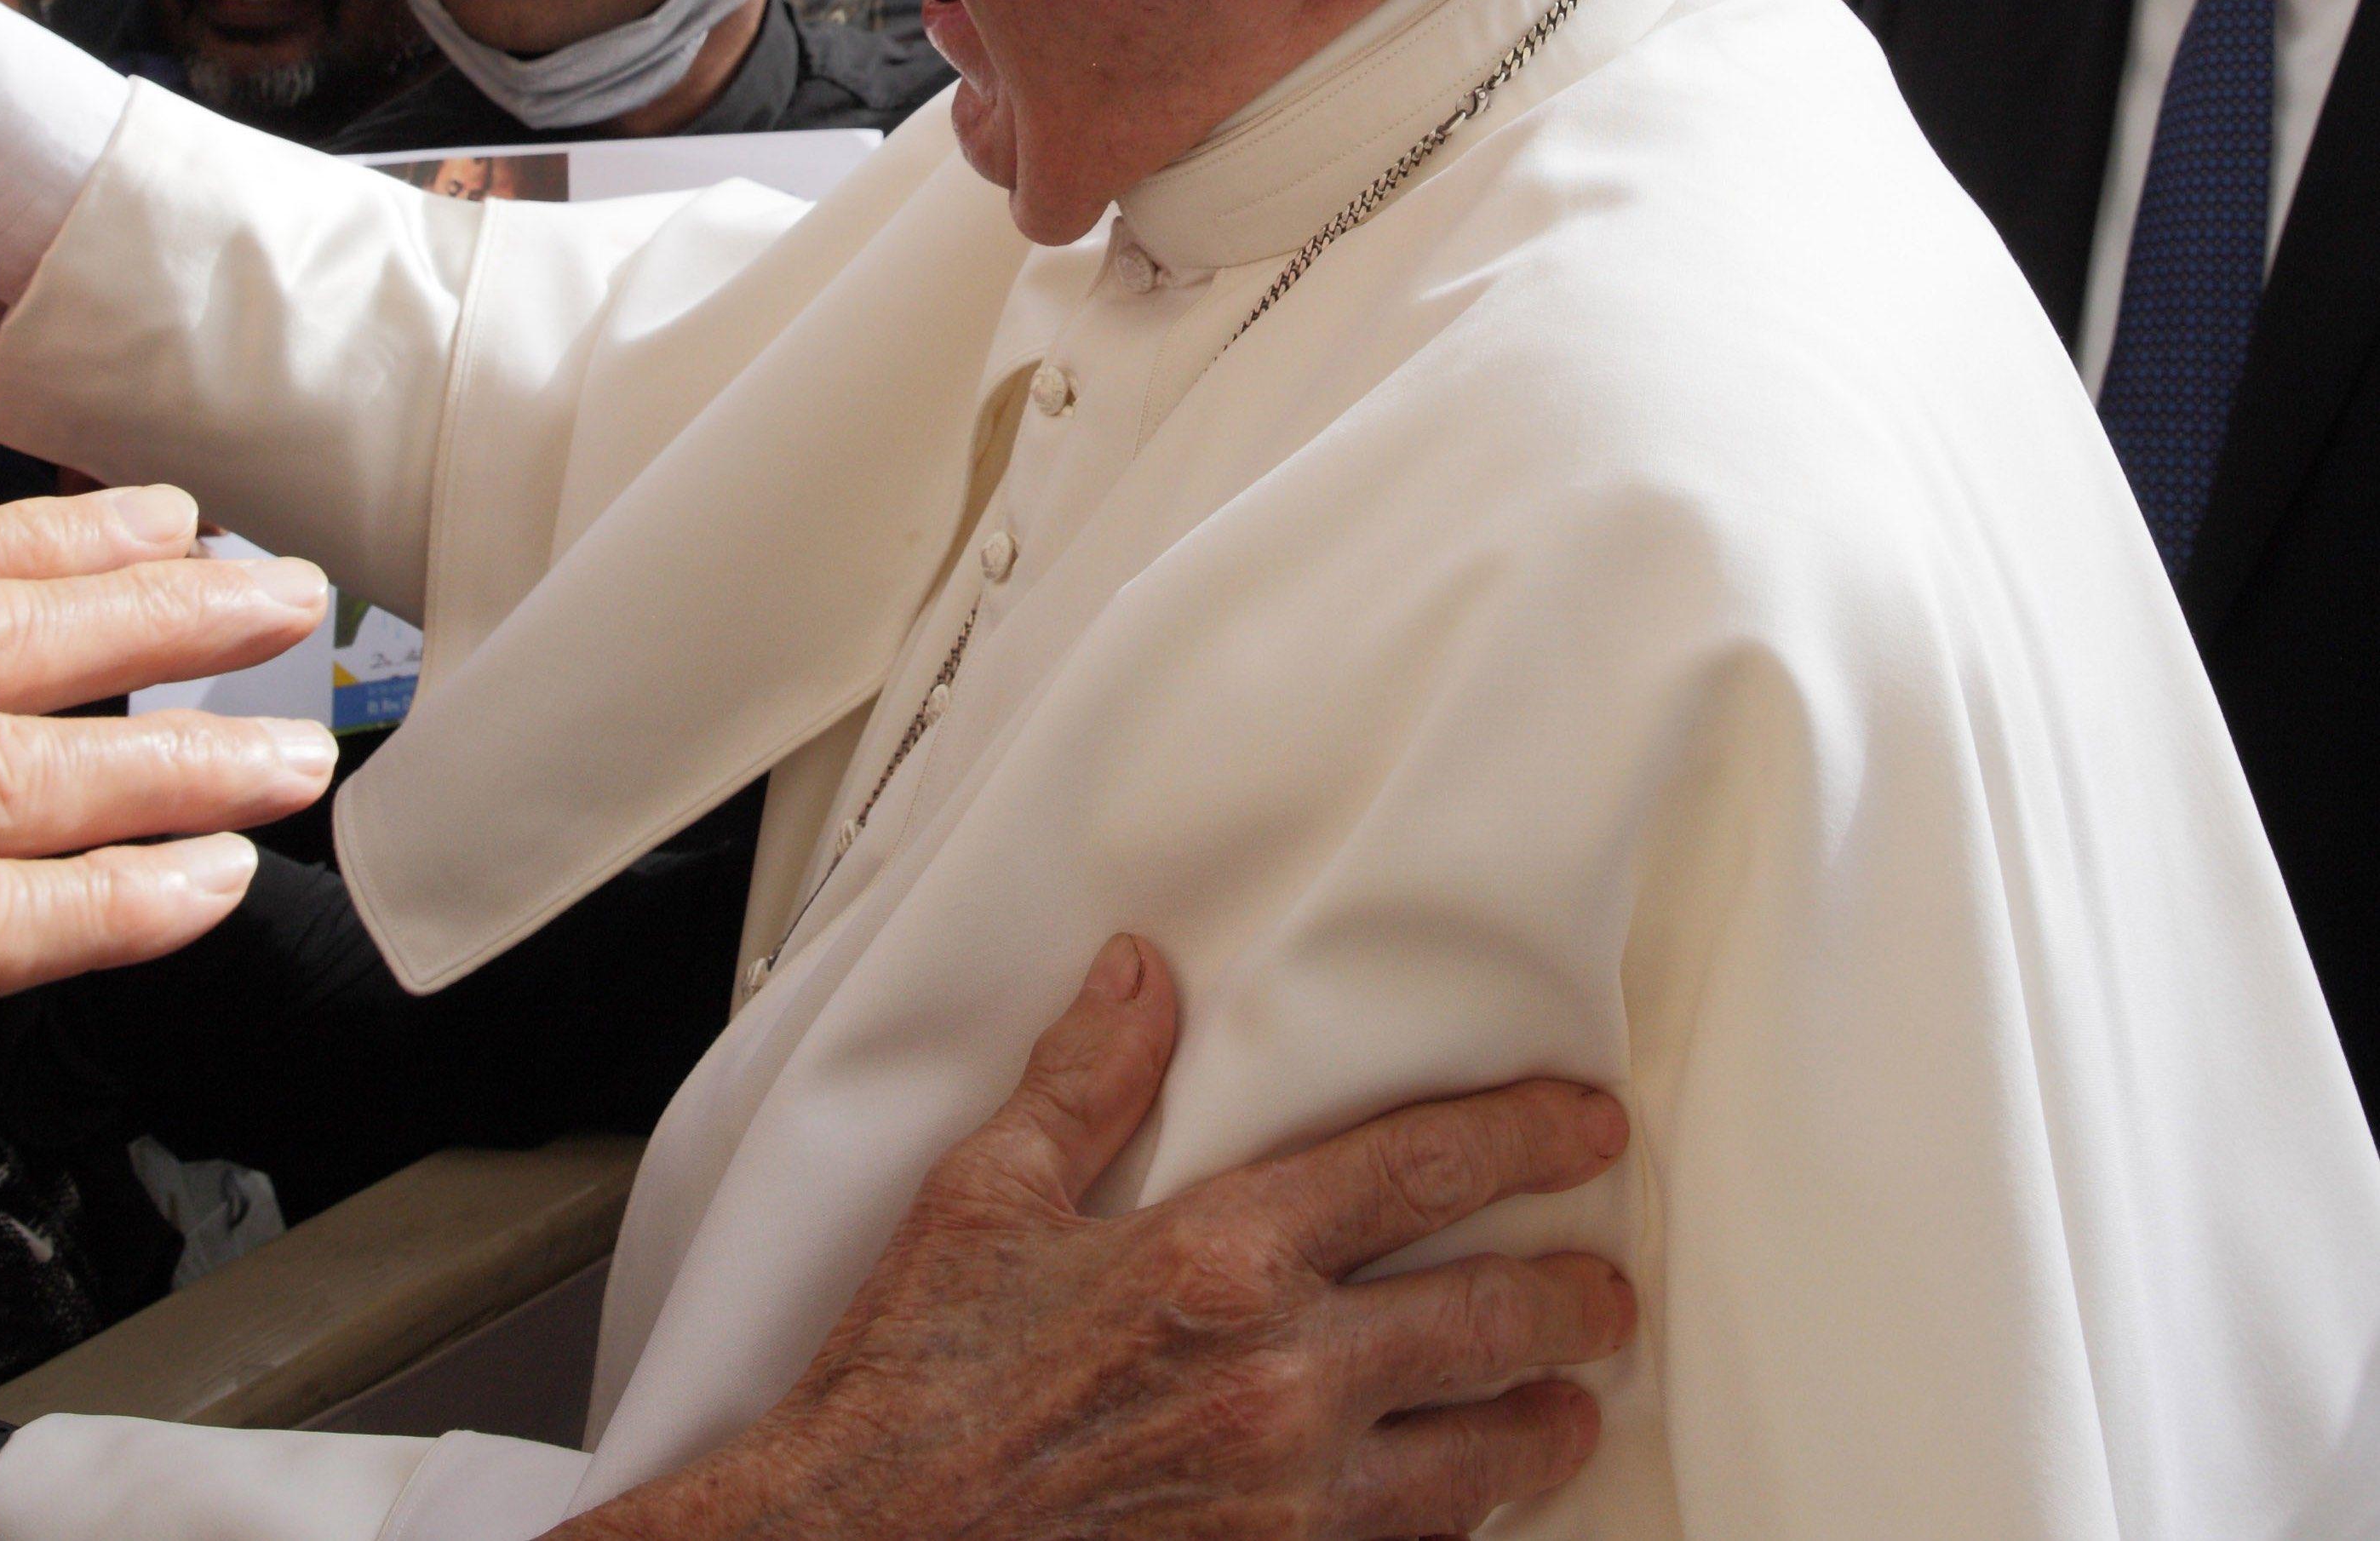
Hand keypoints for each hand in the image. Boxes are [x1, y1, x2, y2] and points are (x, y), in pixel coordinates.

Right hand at [571, 939, 1634, 1540]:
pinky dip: (1451, 1528)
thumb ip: (1082, 1082)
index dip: (1521, 1138)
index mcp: (1220, 1261)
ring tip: (1566, 1407)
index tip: (1584, 1126)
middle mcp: (1283, 1384)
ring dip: (1541, 1426)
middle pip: (1489, 1322)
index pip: (1419, 1171)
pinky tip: (1456, 1509)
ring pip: (1483, 1463)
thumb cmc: (912, 1381)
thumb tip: (1141, 981)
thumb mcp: (983, 1196)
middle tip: (1602, 1290)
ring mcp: (1292, 1504)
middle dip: (1571, 1299)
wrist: (864, 1539)